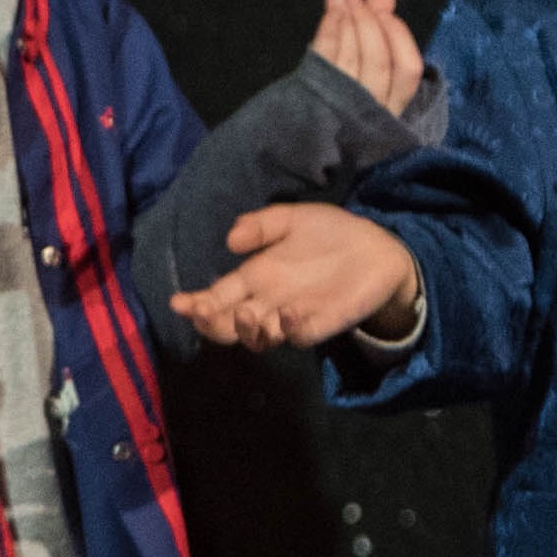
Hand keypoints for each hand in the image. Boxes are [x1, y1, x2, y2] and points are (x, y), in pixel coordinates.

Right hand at [171, 204, 421, 350]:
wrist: (377, 248)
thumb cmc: (330, 233)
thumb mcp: (292, 218)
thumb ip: (261, 225)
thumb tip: (230, 240)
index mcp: (256, 276)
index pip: (218, 296)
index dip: (197, 303)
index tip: (179, 303)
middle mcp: (267, 301)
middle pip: (228, 324)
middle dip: (210, 323)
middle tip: (203, 313)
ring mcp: (292, 317)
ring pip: (257, 338)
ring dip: (245, 331)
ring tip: (244, 315)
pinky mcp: (319, 325)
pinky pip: (299, 337)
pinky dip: (290, 329)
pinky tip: (287, 314)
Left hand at [307, 0, 422, 111]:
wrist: (304, 136)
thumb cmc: (349, 98)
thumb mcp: (371, 65)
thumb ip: (380, 28)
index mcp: (396, 107)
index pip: (407, 69)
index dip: (399, 36)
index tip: (386, 12)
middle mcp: (374, 111)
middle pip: (378, 62)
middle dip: (368, 23)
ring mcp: (343, 109)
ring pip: (350, 60)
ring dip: (347, 22)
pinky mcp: (315, 102)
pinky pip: (324, 61)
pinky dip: (328, 31)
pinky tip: (331, 13)